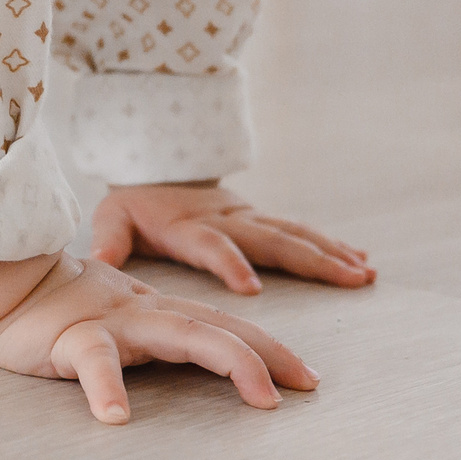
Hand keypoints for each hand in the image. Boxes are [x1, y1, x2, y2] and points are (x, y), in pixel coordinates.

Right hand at [0, 255, 316, 423]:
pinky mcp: (71, 338)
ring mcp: (112, 322)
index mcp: (156, 311)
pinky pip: (94, 363)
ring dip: (229, 363)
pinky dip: (106, 388)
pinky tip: (116, 418)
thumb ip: (150, 336)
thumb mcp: (116, 320)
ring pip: (182, 336)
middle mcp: (145, 313)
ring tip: (262, 399)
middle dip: (270, 356)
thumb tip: (189, 359)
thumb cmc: (56, 309)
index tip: (308, 377)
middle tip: (307, 385)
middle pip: (221, 329)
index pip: (225, 326)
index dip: (270, 348)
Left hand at [90, 182, 373, 294]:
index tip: (251, 290)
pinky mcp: (260, 220)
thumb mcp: (113, 215)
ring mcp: (248, 218)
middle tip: (347, 278)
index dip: (230, 264)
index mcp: (189, 226)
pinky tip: (361, 262)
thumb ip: (109, 235)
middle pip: (271, 239)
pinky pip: (300, 233)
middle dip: (311, 259)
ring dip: (331, 254)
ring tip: (364, 273)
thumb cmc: (134, 204)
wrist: (156, 169)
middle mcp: (226, 219)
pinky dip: (332, 247)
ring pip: (295, 235)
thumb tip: (96, 253)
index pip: (212, 244)